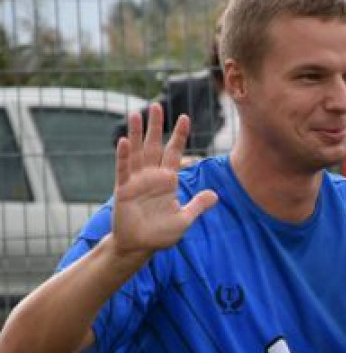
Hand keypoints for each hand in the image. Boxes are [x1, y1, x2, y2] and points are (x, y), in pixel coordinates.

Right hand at [112, 104, 217, 261]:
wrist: (140, 246)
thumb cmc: (161, 234)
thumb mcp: (185, 219)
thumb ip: (198, 205)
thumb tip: (215, 194)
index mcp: (168, 181)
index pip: (175, 153)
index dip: (179, 136)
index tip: (185, 118)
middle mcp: (152, 177)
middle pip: (154, 146)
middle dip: (155, 127)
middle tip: (156, 105)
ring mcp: (136, 182)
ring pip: (137, 153)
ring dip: (136, 134)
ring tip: (136, 114)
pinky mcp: (123, 190)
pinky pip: (124, 170)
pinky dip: (124, 156)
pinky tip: (124, 141)